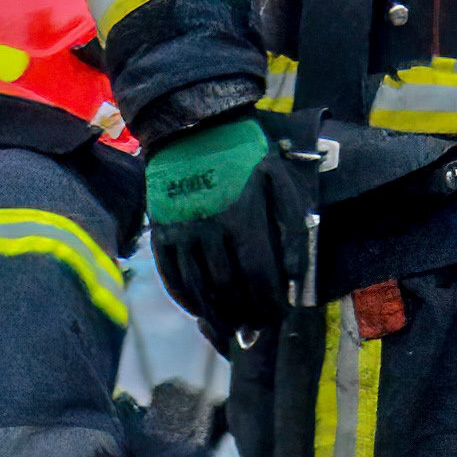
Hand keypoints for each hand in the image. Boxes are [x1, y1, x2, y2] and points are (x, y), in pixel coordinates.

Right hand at [146, 115, 308, 343]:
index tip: (279, 314)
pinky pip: (171, 276)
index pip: (258, 274)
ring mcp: (180, 232)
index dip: (269, 301)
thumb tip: (296, 274)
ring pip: (197, 288)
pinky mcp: (160, 232)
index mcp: (242, 215)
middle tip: (258, 326)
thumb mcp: (279, 180)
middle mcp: (208, 228)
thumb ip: (291, 225)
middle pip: (227, 287)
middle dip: (246, 313)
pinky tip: (200, 310)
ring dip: (217, 314)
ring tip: (233, 328)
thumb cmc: (245, 155)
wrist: (192, 129)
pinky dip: (186, 299)